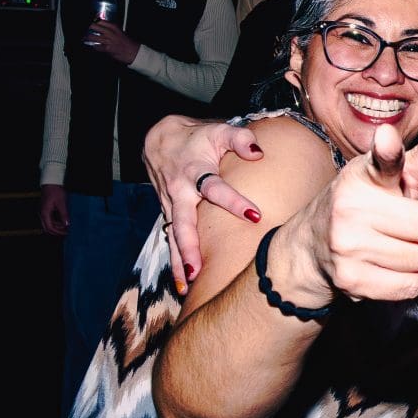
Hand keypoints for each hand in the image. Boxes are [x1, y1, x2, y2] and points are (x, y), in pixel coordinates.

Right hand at [38, 184, 68, 236]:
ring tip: (66, 226)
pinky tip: (63, 220)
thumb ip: (64, 214)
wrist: (51, 183)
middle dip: (57, 231)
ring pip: (48, 223)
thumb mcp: (61, 203)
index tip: (66, 232)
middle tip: (66, 231)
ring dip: (57, 226)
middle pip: (48, 227)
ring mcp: (43, 211)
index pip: (50, 227)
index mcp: (45, 213)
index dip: (58, 232)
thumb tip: (67, 224)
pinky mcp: (45, 209)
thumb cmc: (55, 191)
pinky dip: (56, 222)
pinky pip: (50, 219)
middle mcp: (42, 213)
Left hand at [81, 19, 139, 64]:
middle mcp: (110, 32)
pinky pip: (97, 47)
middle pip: (94, 26)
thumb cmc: (126, 42)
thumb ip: (110, 29)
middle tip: (81, 28)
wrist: (133, 52)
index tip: (86, 22)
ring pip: (93, 37)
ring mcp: (108, 41)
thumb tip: (99, 26)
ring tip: (83, 38)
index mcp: (113, 27)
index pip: (99, 21)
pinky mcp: (107, 49)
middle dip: (87, 27)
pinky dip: (93, 47)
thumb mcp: (119, 32)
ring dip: (87, 38)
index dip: (92, 21)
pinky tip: (91, 46)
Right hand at [143, 117, 265, 288]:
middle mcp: (180, 192)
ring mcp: (171, 205)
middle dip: (189, 248)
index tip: (255, 217)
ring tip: (186, 287)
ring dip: (179, 262)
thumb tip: (258, 152)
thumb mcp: (219, 130)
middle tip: (197, 271)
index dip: (234, 202)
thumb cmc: (198, 137)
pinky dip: (174, 262)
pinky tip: (181, 286)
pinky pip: (170, 240)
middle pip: (183, 223)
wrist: (160, 140)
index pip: (216, 189)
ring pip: (173, 237)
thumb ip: (240, 138)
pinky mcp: (168, 214)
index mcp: (195, 172)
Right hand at [280, 109, 417, 304]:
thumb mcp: (393, 177)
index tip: (387, 137)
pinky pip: (412, 286)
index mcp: (364, 175)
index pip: (381, 161)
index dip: (386, 149)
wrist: (312, 246)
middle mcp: (351, 207)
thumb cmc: (365, 205)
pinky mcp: (351, 280)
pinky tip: (400, 268)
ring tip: (409, 249)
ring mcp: (347, 245)